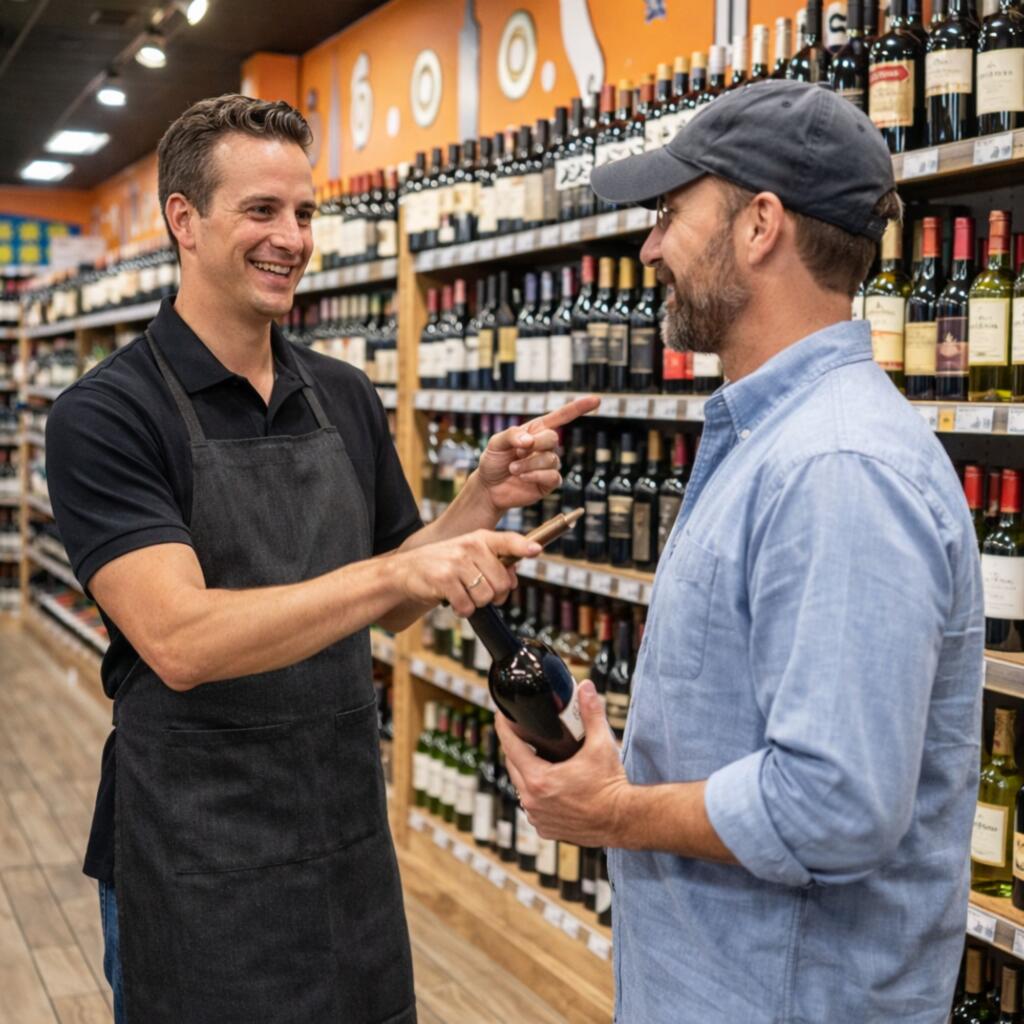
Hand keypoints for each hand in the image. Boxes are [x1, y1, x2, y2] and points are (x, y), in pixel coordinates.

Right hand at [390, 530, 540, 616]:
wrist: (405, 570)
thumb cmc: (442, 564)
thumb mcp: (468, 555)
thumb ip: (493, 563)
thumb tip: (513, 580)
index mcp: (479, 538)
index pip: (507, 540)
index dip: (523, 546)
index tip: (537, 550)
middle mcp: (470, 546)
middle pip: (501, 582)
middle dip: (494, 594)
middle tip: (479, 591)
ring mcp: (456, 562)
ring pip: (486, 596)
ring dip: (476, 603)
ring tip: (463, 593)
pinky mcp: (444, 579)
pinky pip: (467, 606)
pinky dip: (462, 610)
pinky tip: (454, 601)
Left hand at [475, 395, 600, 511]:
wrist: (489, 488)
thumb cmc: (493, 461)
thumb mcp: (495, 443)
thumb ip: (511, 435)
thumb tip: (530, 441)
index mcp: (536, 431)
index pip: (561, 417)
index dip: (578, 408)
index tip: (596, 400)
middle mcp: (545, 447)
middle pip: (553, 438)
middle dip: (536, 444)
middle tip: (518, 451)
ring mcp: (548, 465)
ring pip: (551, 460)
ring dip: (529, 464)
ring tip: (513, 469)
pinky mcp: (548, 483)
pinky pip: (553, 477)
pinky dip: (536, 475)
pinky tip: (523, 477)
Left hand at [495, 680, 630, 847]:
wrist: (623, 820)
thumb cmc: (611, 786)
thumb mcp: (601, 744)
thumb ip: (591, 713)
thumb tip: (586, 688)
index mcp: (539, 780)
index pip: (510, 747)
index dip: (504, 727)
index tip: (502, 715)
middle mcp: (533, 801)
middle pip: (513, 766)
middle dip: (517, 748)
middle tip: (525, 734)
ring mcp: (538, 817)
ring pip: (522, 788)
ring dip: (527, 773)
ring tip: (539, 758)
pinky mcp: (546, 829)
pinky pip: (533, 807)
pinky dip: (537, 795)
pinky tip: (550, 786)